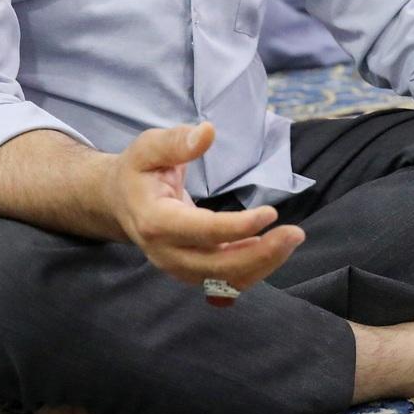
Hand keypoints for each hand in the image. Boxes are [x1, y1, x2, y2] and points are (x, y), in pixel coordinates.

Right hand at [99, 122, 304, 287]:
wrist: (118, 202)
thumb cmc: (138, 171)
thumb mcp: (149, 148)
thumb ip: (176, 141)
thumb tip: (207, 132)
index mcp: (155, 221)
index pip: (202, 231)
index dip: (238, 227)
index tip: (270, 213)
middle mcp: (165, 253)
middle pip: (217, 267)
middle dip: (260, 254)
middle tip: (295, 234)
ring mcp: (178, 266)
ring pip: (224, 280)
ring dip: (261, 264)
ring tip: (290, 240)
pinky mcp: (190, 271)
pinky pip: (224, 282)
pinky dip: (252, 271)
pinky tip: (273, 250)